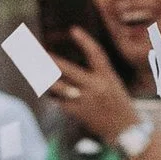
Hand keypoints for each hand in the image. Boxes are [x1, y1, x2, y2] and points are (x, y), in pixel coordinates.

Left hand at [44, 27, 137, 147]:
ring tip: (35, 70)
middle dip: (50, 60)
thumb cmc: (119, 104)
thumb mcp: (113, 84)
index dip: (85, 41)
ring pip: (59, 86)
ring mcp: (86, 100)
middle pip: (68, 69)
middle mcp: (96, 86)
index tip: (73, 30)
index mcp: (108, 76)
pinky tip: (46, 89)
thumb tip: (72, 68)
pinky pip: (59, 101)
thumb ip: (96, 74)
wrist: (125, 129)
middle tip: (38, 52)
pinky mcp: (78, 113)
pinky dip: (52, 95)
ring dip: (45, 78)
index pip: (96, 53)